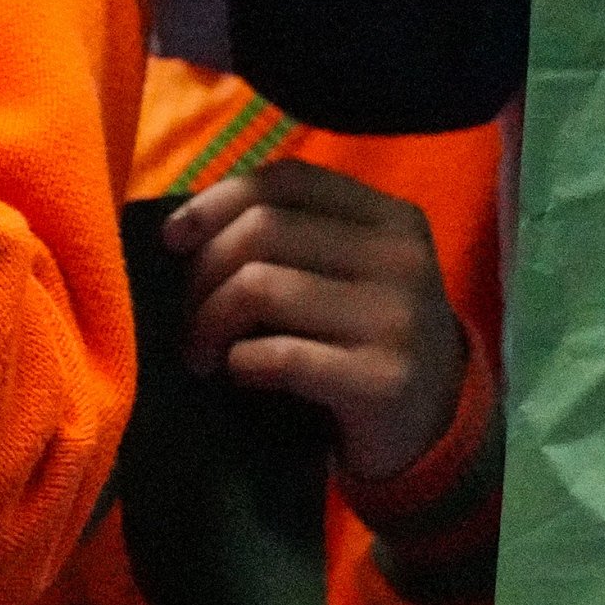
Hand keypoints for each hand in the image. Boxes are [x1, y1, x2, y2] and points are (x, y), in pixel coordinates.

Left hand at [165, 157, 466, 487]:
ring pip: (260, 285)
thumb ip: (293, 238)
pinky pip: (280, 355)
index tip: (173, 240)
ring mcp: (397, 319)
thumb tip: (185, 229)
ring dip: (209, 322)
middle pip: (263, 228)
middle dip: (202, 273)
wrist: (431, 424)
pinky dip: (241, 363)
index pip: (288, 180)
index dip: (216, 201)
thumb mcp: (349, 274)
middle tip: (189, 317)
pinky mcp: (382, 379)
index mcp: (392, 219)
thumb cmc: (364, 340)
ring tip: (202, 353)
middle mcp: (401, 258)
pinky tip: (241, 374)